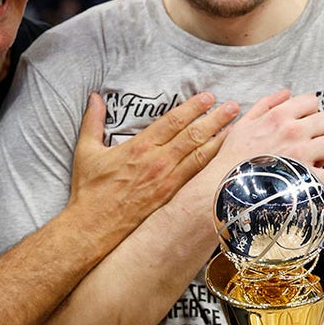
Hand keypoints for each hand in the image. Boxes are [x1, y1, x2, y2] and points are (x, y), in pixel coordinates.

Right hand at [68, 91, 238, 226]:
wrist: (93, 227)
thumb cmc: (90, 191)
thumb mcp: (86, 151)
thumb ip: (93, 121)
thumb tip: (95, 97)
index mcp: (139, 147)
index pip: (173, 121)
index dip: (193, 107)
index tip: (208, 97)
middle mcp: (158, 162)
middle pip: (193, 135)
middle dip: (215, 119)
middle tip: (232, 106)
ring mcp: (167, 181)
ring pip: (200, 156)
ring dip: (220, 139)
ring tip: (236, 126)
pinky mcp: (171, 198)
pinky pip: (197, 177)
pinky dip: (213, 165)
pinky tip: (225, 158)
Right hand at [213, 90, 323, 172]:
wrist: (224, 187)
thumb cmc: (232, 159)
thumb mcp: (243, 124)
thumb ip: (266, 104)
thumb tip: (286, 93)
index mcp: (279, 116)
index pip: (312, 101)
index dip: (310, 112)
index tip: (304, 123)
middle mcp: (293, 132)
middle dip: (323, 130)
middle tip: (312, 141)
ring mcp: (302, 155)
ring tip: (312, 159)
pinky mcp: (306, 179)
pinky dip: (323, 179)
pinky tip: (309, 178)